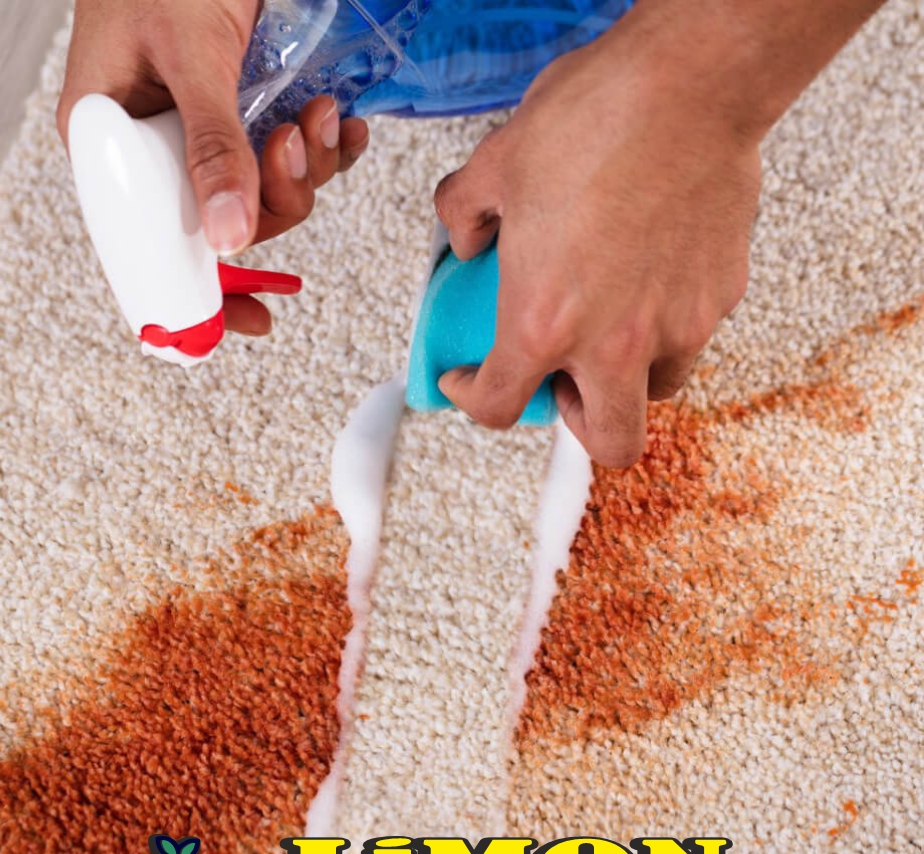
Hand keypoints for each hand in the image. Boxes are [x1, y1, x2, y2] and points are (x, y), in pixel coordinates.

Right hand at [57, 0, 368, 334]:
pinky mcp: (248, 111)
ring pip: (269, 193)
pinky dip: (326, 148)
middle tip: (291, 142)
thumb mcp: (190, 54)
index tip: (252, 323)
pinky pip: (293, 157)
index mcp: (114, 144)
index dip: (202, 293)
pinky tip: (341, 122)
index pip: (151, 247)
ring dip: (309, 167)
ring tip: (320, 114)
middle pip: (227, 221)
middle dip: (278, 197)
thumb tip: (229, 239)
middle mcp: (159, 148)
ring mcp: (207, 131)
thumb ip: (211, 146)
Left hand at [434, 15, 759, 466]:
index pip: (499, 405)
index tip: (469, 383)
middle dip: (577, 423)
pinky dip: (667, 325)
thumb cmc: (594, 120)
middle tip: (562, 383)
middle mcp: (612, 343)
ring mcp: (675, 325)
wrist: (690, 82)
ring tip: (613, 327)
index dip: (472, 400)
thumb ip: (465, 215)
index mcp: (543, 323)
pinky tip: (651, 277)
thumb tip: (466, 238)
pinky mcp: (719, 297)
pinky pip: (692, 335)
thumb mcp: (496, 164)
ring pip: (656, 392)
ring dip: (628, 376)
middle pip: (608, 441)